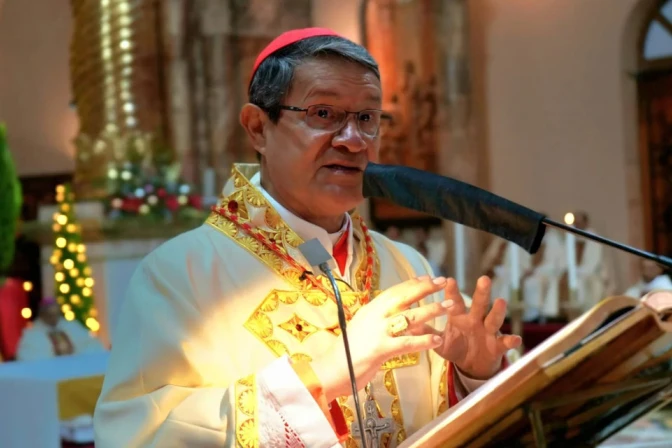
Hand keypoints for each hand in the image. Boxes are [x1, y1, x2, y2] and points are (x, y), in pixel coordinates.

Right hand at [312, 276, 452, 401]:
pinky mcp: (381, 349)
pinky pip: (408, 343)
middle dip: (424, 288)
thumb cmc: (347, 351)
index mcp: (370, 310)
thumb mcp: (362, 328)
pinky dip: (424, 341)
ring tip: (449, 307)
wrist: (331, 369)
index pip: (394, 291)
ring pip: (410, 317)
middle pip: (403, 297)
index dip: (412, 283)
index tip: (427, 277)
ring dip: (431, 310)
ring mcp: (378, 331)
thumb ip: (377, 319)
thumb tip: (395, 312)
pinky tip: (438, 339)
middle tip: (442, 281)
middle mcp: (374, 316)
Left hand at [433, 276, 521, 379]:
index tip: (448, 280)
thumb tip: (406, 324)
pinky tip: (515, 339)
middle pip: (479, 304)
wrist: (472, 365)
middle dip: (481, 292)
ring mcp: (488, 332)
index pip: (455, 301)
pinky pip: (505, 342)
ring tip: (500, 301)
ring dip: (497, 311)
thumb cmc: (455, 347)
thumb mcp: (440, 341)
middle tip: (483, 278)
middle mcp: (475, 320)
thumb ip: (426, 333)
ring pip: (493, 319)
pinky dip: (511, 340)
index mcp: (459, 317)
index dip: (452, 291)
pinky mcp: (497, 346)